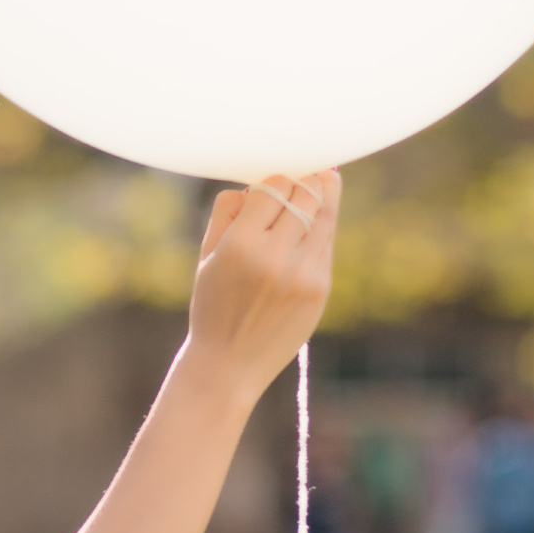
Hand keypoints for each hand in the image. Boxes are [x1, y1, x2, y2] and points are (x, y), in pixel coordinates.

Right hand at [183, 170, 339, 401]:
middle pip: (304, 196)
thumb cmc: (212, 304)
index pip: (273, 188)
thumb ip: (228, 211)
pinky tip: (319, 214)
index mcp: (241, 244)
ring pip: (324, 216)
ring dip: (324, 194)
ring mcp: (304, 274)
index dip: (276, 177)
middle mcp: (276, 256)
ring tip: (326, 176)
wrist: (230, 364)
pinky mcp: (320, 289)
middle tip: (307, 168)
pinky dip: (323, 225)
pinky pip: (326, 243)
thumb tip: (256, 185)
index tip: (277, 174)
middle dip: (304, 180)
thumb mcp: (207, 253)